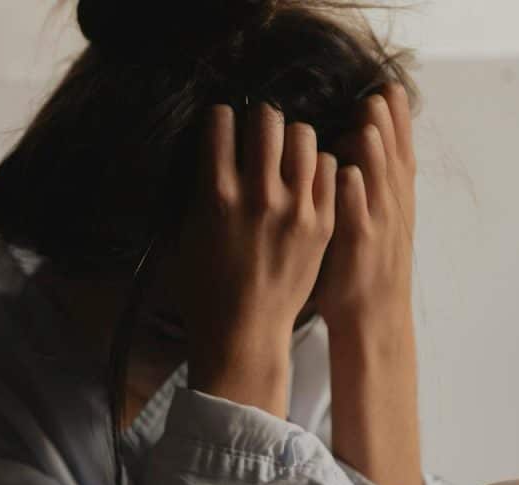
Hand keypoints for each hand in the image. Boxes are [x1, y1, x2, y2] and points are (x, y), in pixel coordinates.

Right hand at [178, 102, 336, 416]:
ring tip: (285, 153)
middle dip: (258, 118)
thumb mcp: (187, 232)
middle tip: (257, 133)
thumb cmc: (206, 286)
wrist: (244, 332)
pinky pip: (330, 168)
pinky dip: (317, 166)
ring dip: (290, 137)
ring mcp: (296, 209)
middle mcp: (259, 196)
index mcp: (217, 195)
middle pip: (267, 119)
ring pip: (304, 136)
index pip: (221, 122)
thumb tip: (211, 148)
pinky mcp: (323, 223)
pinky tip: (306, 179)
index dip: (220, 119)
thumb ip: (200, 186)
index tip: (222, 127)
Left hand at [315, 81, 416, 328]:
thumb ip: (369, 187)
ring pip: (378, 184)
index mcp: (396, 201)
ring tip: (367, 120)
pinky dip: (355, 196)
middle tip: (379, 92)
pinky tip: (349, 174)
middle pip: (393, 160)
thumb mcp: (375, 222)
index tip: (391, 87)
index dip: (398, 121)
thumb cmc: (366, 269)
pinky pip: (357, 218)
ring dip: (375, 152)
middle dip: (387, 125)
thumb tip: (354, 148)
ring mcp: (377, 228)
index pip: (401, 152)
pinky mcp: (359, 249)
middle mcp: (391, 210)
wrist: (375, 320)